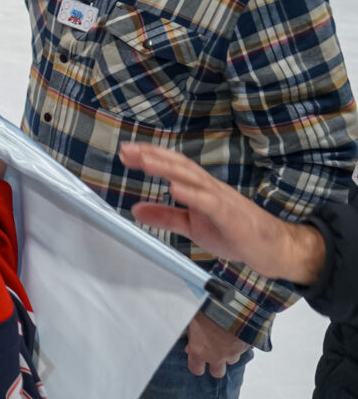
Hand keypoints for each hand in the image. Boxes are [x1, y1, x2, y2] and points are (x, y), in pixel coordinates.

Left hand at [127, 142, 326, 284]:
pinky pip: (210, 202)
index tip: (126, 152)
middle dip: (152, 155)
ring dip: (167, 168)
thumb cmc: (234, 233)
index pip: (173, 166)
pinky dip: (191, 194)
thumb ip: (165, 216)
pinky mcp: (231, 216)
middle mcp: (210, 188)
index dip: (150, 156)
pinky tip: (174, 189)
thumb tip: (136, 210)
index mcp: (200, 188)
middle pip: (179, 165)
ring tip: (144, 161)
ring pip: (193, 178)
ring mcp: (222, 200)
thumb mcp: (192, 226)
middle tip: (127, 150)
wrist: (272, 248)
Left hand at [184, 310, 249, 377]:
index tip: (196, 356)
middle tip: (212, 352)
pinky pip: (242, 350)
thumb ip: (190, 336)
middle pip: (217, 373)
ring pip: (232, 360)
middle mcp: (217, 356)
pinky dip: (238, 344)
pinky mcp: (246, 346)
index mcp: (199, 351)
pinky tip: (234, 333)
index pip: (196, 370)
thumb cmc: (205, 309)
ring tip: (224, 339)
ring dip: (228, 353)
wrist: (230, 303)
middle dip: (215, 364)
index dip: (196, 365)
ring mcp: (233, 352)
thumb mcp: (190, 320)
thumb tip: (189, 345)